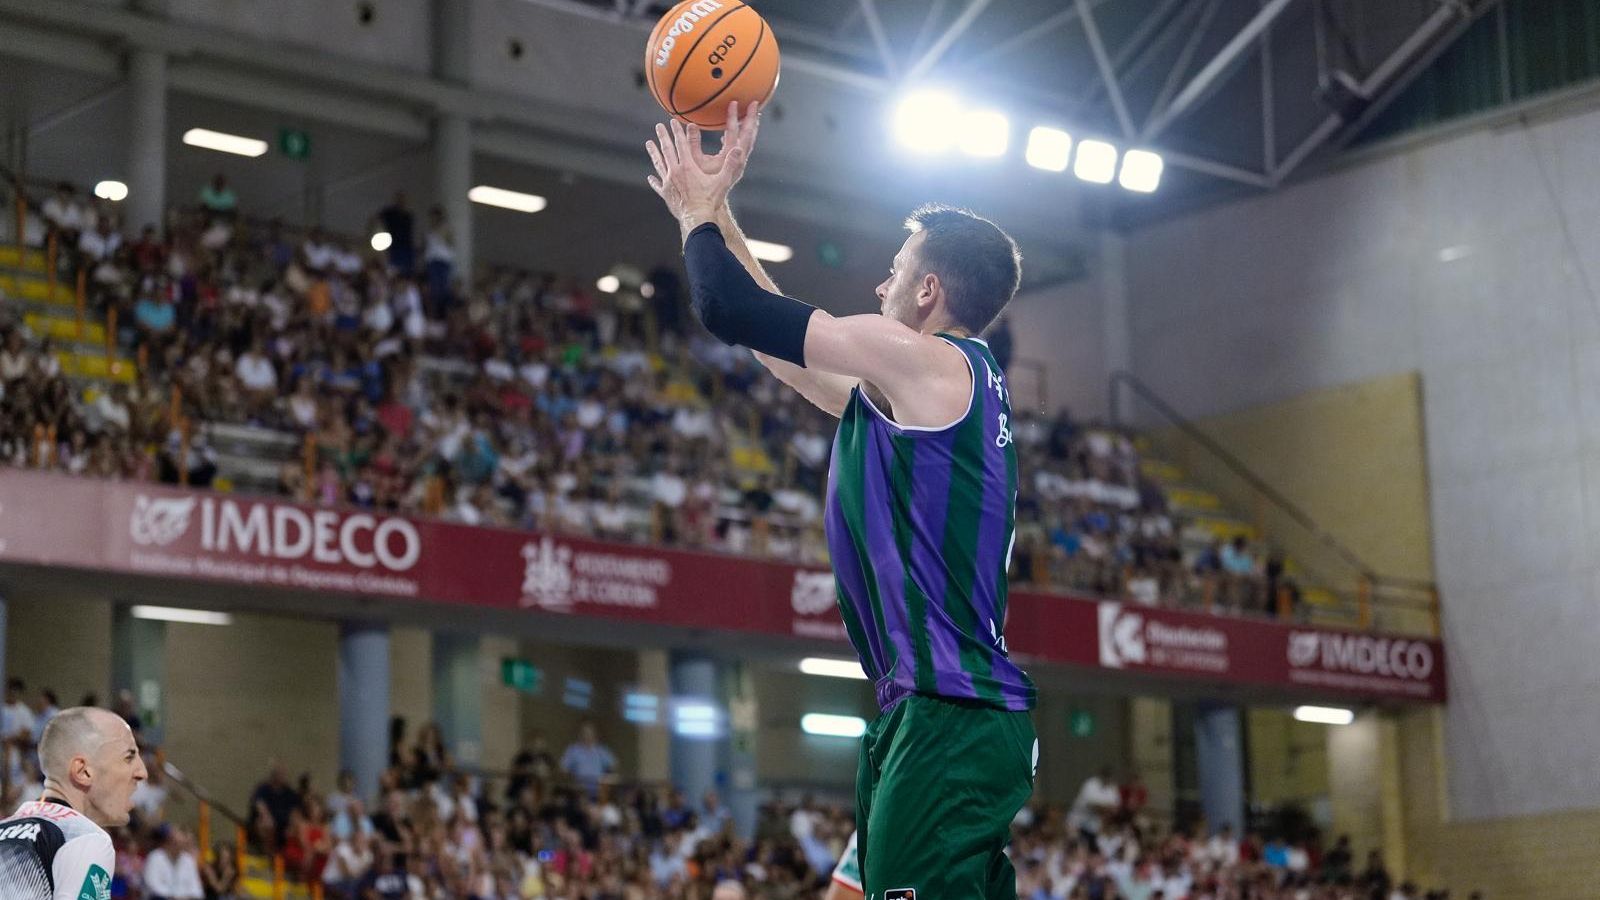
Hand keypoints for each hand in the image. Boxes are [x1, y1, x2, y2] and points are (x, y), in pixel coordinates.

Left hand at [645, 104, 758, 236]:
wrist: (697, 219)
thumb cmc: (710, 201)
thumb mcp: (723, 181)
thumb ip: (730, 164)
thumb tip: (739, 149)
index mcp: (688, 167)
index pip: (681, 144)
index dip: (677, 132)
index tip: (673, 121)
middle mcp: (675, 172)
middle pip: (667, 150)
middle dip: (663, 137)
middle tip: (658, 126)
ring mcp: (668, 183)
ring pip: (659, 164)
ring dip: (654, 153)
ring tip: (649, 143)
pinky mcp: (666, 195)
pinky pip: (658, 185)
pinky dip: (654, 180)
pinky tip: (650, 177)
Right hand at [683, 101, 761, 185]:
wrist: (709, 203)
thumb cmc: (701, 184)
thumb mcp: (694, 162)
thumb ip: (693, 143)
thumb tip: (691, 125)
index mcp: (729, 157)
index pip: (734, 132)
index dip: (734, 117)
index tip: (735, 103)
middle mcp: (738, 159)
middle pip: (748, 135)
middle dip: (751, 118)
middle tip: (755, 102)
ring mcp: (739, 162)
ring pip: (748, 141)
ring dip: (750, 127)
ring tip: (752, 114)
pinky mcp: (736, 165)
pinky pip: (743, 146)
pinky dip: (744, 136)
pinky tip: (736, 131)